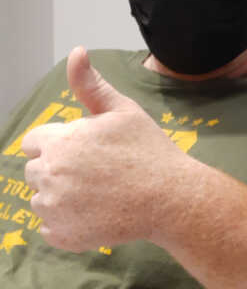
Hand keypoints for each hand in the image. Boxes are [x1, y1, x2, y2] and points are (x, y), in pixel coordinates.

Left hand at [21, 47, 189, 250]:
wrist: (171, 199)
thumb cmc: (149, 151)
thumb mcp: (123, 111)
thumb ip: (91, 84)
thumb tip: (76, 51)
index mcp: (59, 142)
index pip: (33, 142)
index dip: (57, 144)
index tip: (83, 151)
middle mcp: (50, 175)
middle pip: (34, 172)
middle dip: (57, 171)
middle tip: (95, 175)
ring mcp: (55, 209)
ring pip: (41, 201)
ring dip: (60, 199)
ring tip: (96, 195)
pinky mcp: (64, 236)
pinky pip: (49, 229)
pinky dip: (66, 225)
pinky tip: (94, 215)